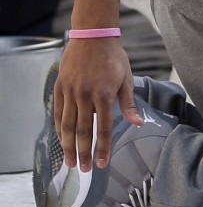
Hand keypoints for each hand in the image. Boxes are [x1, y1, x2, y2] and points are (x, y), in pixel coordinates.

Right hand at [55, 37, 141, 171]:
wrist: (93, 36)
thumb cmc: (114, 58)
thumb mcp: (127, 78)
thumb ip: (129, 104)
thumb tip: (138, 123)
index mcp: (105, 94)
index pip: (104, 128)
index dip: (103, 148)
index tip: (103, 164)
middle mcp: (85, 95)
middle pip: (83, 131)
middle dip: (84, 153)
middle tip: (85, 170)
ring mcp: (70, 92)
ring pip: (67, 126)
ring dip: (68, 147)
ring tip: (70, 162)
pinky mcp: (60, 88)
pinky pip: (58, 113)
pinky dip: (59, 129)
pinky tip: (62, 141)